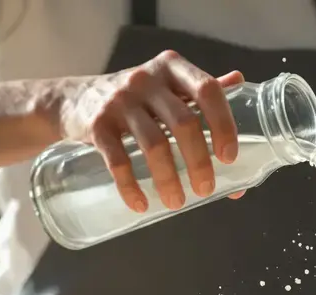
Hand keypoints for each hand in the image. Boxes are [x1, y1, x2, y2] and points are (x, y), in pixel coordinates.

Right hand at [53, 50, 245, 212]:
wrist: (74, 99)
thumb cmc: (135, 98)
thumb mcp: (167, 85)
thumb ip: (200, 89)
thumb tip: (241, 82)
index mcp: (173, 68)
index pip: (208, 90)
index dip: (223, 124)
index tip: (229, 157)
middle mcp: (147, 79)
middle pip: (184, 123)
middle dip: (199, 162)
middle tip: (205, 190)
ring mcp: (120, 101)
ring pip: (154, 145)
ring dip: (168, 180)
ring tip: (176, 203)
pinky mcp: (96, 125)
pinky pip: (117, 160)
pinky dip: (130, 186)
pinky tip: (140, 204)